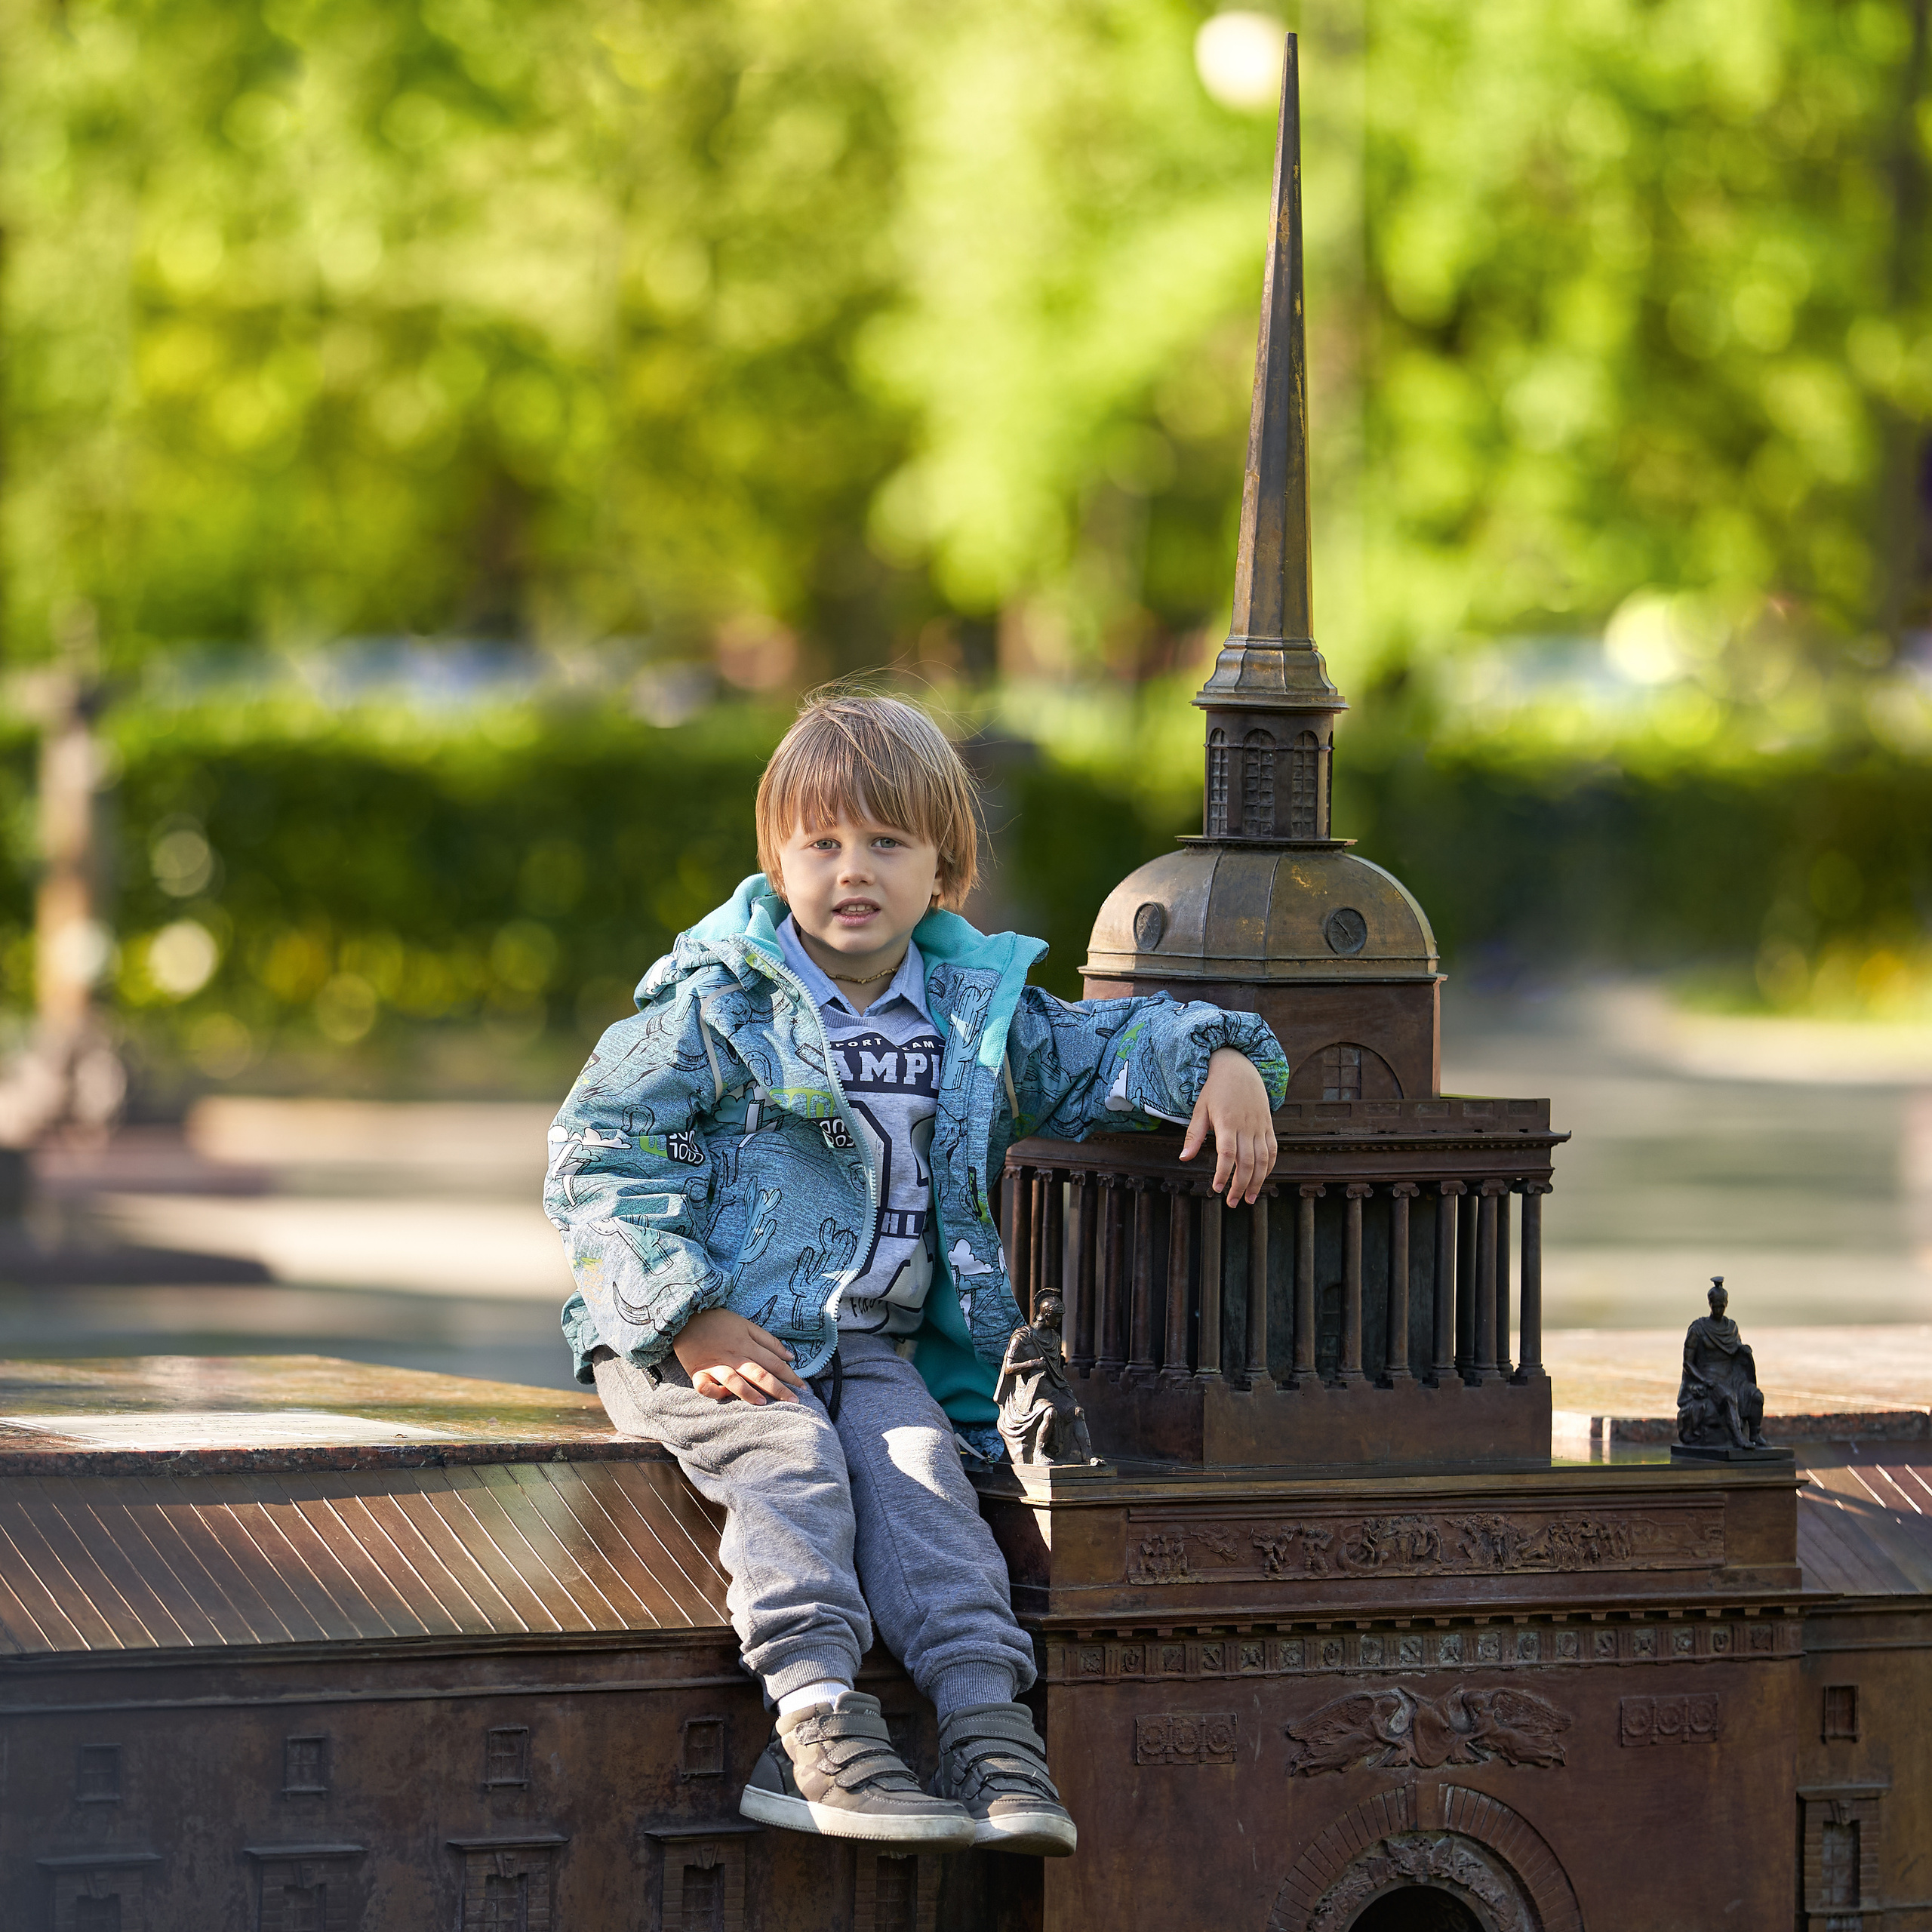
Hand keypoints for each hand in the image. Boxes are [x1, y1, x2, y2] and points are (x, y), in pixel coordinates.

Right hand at [673, 1307, 805, 1404]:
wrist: (686, 1315)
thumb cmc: (719, 1321)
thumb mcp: (746, 1324)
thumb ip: (768, 1341)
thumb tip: (790, 1356)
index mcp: (746, 1344)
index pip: (773, 1362)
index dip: (789, 1375)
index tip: (803, 1387)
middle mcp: (733, 1356)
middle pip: (758, 1373)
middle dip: (778, 1388)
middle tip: (794, 1401)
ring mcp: (714, 1365)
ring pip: (733, 1381)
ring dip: (748, 1392)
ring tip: (764, 1403)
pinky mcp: (697, 1372)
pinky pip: (704, 1387)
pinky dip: (714, 1393)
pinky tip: (724, 1397)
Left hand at [1180, 1047, 1277, 1203]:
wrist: (1239, 1067)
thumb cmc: (1215, 1089)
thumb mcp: (1200, 1109)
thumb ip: (1194, 1135)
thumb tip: (1184, 1158)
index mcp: (1227, 1122)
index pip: (1228, 1154)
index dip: (1224, 1173)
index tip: (1217, 1189)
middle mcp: (1246, 1126)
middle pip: (1247, 1162)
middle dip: (1239, 1185)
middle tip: (1231, 1202)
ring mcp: (1260, 1126)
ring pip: (1263, 1160)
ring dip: (1257, 1182)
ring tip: (1248, 1198)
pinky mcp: (1268, 1126)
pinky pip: (1273, 1150)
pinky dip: (1269, 1167)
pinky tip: (1262, 1180)